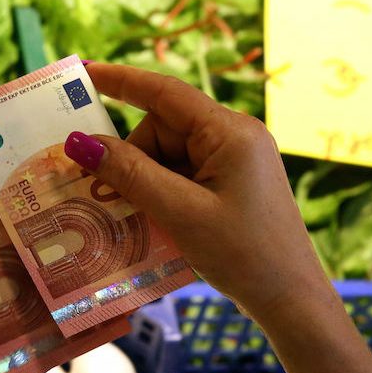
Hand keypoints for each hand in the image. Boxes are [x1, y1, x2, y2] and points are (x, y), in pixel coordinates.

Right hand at [68, 63, 332, 318]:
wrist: (291, 299)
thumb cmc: (243, 255)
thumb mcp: (180, 213)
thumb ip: (130, 174)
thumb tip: (80, 142)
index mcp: (230, 132)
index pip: (165, 92)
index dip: (120, 81)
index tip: (82, 73)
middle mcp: (237, 137)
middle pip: (164, 130)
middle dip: (134, 160)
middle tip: (112, 198)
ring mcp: (238, 161)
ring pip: (171, 155)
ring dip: (147, 182)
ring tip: (142, 219)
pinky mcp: (236, 184)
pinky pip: (186, 175)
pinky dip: (164, 193)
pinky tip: (158, 222)